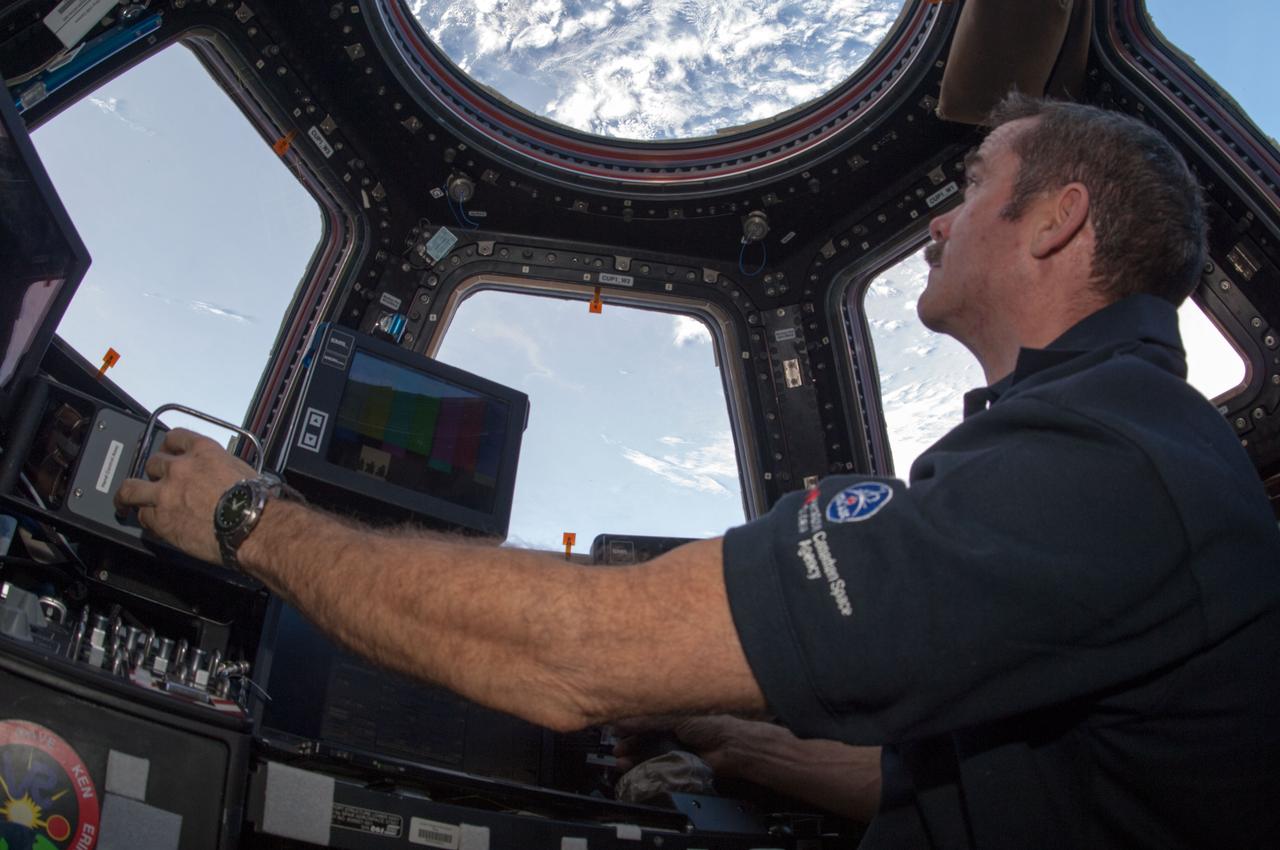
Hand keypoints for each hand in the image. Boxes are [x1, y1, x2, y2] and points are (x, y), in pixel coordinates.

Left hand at [114, 428, 254, 563]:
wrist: (249, 524)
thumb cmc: (254, 500)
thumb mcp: (242, 470)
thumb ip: (221, 468)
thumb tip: (219, 476)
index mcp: (203, 451)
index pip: (175, 437)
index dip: (168, 446)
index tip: (168, 451)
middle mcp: (180, 467)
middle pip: (153, 462)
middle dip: (154, 472)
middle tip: (155, 481)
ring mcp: (166, 492)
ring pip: (131, 488)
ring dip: (129, 494)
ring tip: (124, 501)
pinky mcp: (160, 518)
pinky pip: (143, 516)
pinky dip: (147, 520)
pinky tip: (152, 525)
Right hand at [613, 715, 749, 776]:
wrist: (730, 748)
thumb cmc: (709, 725)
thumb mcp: (676, 717)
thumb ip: (650, 720)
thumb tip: (625, 720)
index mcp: (674, 717)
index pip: (647, 721)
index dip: (631, 726)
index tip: (615, 730)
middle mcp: (673, 733)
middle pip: (645, 740)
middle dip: (629, 744)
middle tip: (616, 749)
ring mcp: (675, 751)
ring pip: (649, 755)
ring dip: (633, 758)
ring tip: (620, 761)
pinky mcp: (678, 767)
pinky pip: (657, 768)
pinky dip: (644, 769)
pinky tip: (632, 769)